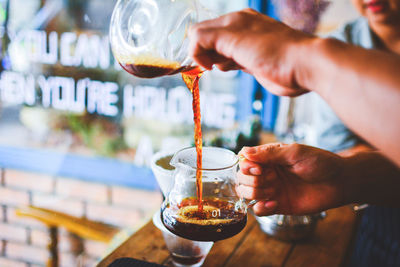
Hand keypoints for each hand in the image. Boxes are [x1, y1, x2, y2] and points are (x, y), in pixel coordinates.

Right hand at [189, 8, 312, 95]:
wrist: (302, 66)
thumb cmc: (272, 51)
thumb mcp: (234, 40)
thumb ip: (207, 38)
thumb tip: (194, 48)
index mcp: (234, 20)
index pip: (201, 30)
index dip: (196, 47)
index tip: (203, 64)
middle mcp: (239, 30)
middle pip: (208, 39)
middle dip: (205, 53)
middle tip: (212, 66)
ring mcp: (247, 46)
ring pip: (219, 51)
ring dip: (215, 60)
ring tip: (225, 67)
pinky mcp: (252, 61)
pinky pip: (230, 60)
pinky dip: (225, 65)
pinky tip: (230, 69)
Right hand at [237, 143, 346, 215]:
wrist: (340, 182)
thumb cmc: (320, 162)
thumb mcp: (294, 152)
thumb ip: (269, 153)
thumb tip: (244, 152)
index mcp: (269, 158)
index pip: (244, 161)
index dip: (246, 166)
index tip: (258, 168)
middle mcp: (267, 173)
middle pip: (242, 178)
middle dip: (252, 180)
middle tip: (272, 178)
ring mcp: (271, 190)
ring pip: (247, 194)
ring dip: (255, 193)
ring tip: (273, 190)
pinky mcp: (278, 206)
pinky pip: (259, 210)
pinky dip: (262, 208)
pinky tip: (275, 203)